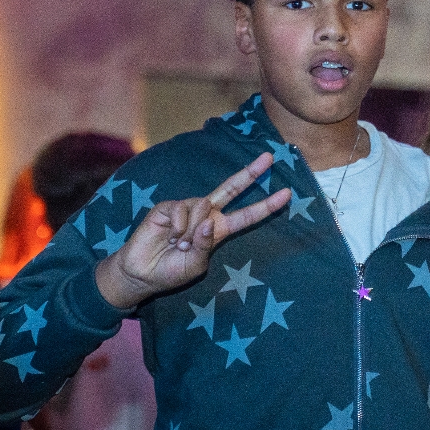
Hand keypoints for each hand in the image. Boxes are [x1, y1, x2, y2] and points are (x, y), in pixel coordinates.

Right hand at [94, 154, 289, 310]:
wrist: (142, 273)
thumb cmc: (171, 271)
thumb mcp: (196, 265)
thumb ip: (205, 245)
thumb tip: (207, 221)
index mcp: (219, 230)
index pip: (247, 216)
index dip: (267, 206)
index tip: (287, 194)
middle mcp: (207, 215)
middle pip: (232, 189)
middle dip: (250, 173)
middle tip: (270, 157)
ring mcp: (188, 208)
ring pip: (203, 205)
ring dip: (193, 229)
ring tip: (179, 245)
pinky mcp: (169, 206)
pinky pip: (182, 209)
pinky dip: (179, 227)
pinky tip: (169, 236)